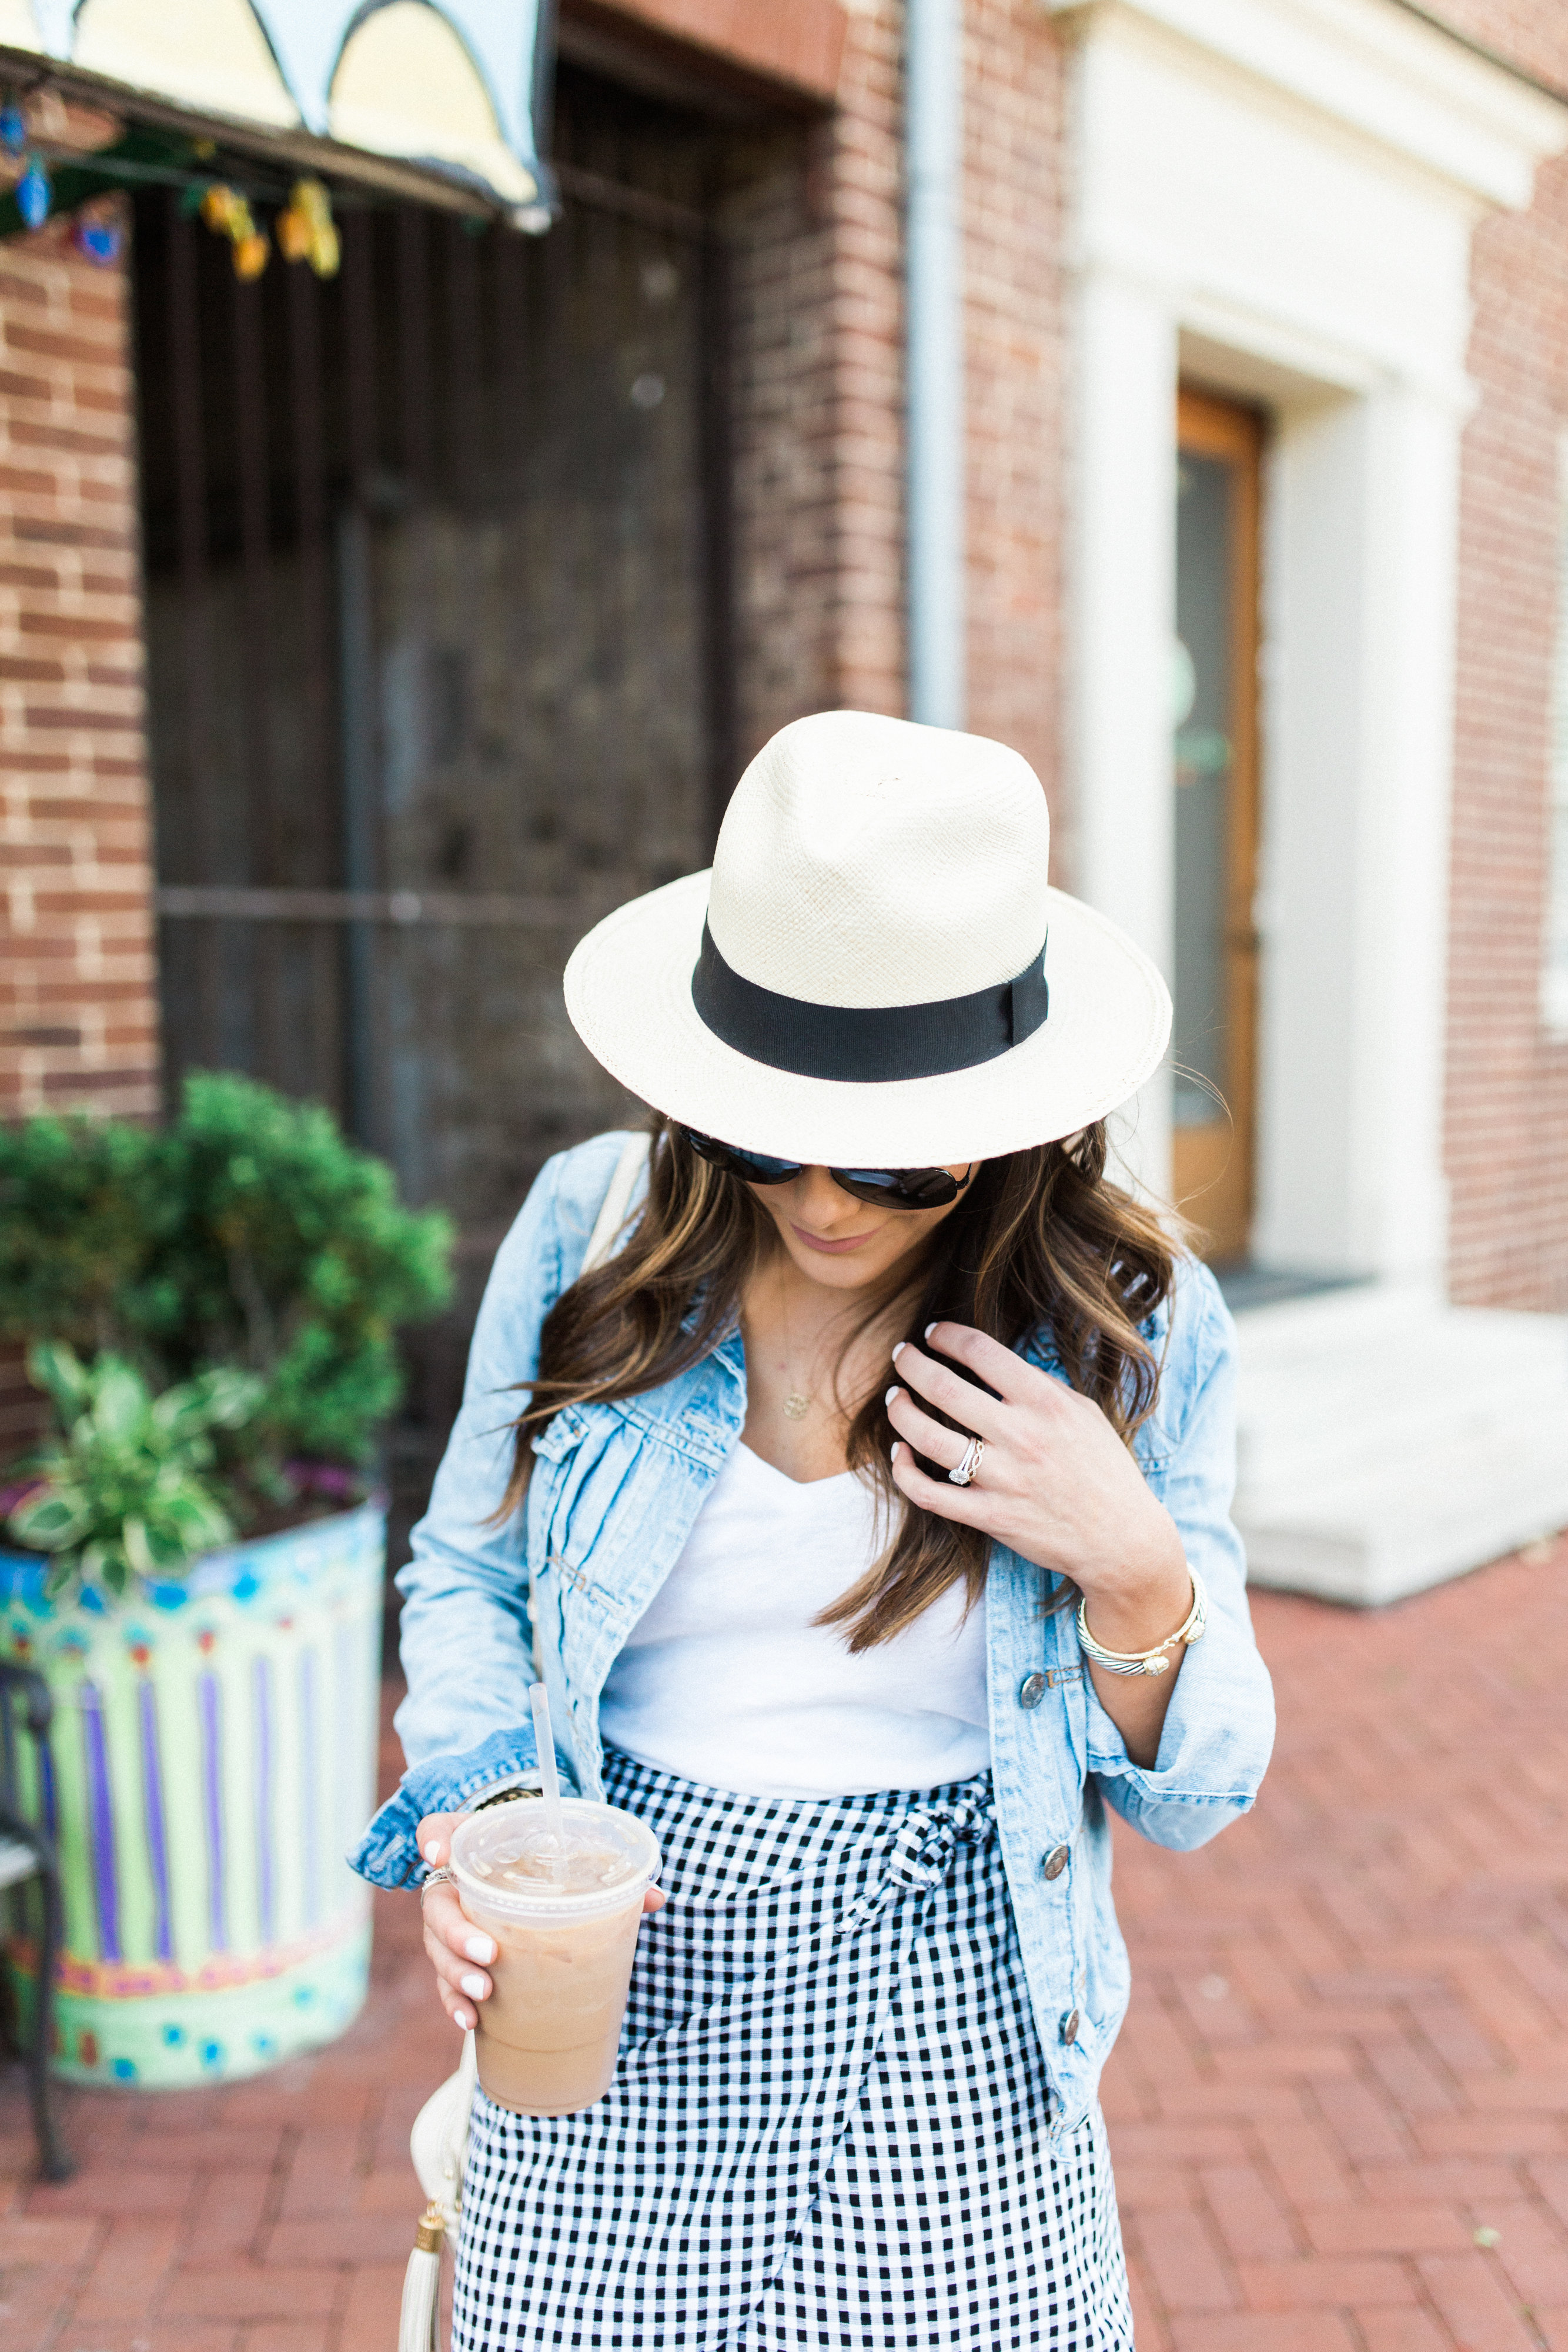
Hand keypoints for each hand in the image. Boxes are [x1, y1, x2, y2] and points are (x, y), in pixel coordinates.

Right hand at [416, 1812, 665, 2030]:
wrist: (527, 1874)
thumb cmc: (546, 1859)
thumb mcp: (570, 1852)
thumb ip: (606, 1868)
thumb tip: (654, 1896)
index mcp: (472, 1845)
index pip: (437, 1831)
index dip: (433, 1841)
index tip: (442, 1856)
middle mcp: (452, 1883)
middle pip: (436, 1904)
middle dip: (456, 1934)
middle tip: (488, 1953)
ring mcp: (448, 1923)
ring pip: (437, 1948)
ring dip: (455, 1973)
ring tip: (482, 1994)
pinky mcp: (456, 1958)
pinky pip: (445, 1981)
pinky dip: (454, 2002)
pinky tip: (470, 2021)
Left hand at [885, 1322, 1190, 1645]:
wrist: (1122, 1538)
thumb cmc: (1104, 1470)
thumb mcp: (1083, 1413)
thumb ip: (1041, 1386)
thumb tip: (995, 1364)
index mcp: (1046, 1402)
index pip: (982, 1352)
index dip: (948, 1336)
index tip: (934, 1333)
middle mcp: (1021, 1435)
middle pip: (944, 1387)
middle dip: (912, 1363)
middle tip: (901, 1355)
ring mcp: (1002, 1478)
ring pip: (928, 1437)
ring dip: (901, 1411)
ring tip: (895, 1397)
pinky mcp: (989, 1516)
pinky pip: (929, 1492)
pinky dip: (904, 1471)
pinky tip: (899, 1453)